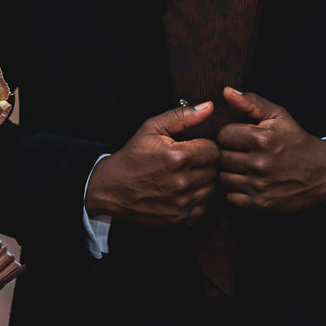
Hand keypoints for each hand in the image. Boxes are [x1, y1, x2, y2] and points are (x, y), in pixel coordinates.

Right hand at [84, 101, 219, 228]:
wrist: (110, 188)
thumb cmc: (132, 156)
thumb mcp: (152, 129)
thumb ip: (182, 116)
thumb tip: (210, 106)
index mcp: (178, 156)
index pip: (214, 150)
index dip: (205, 147)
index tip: (193, 148)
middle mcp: (182, 182)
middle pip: (215, 170)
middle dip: (204, 164)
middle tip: (188, 163)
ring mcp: (181, 203)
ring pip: (212, 190)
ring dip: (203, 183)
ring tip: (185, 177)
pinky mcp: (178, 219)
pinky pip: (203, 208)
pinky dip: (196, 201)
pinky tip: (182, 193)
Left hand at [215, 87, 325, 214]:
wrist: (322, 171)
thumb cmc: (296, 140)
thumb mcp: (278, 116)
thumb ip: (250, 102)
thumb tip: (225, 91)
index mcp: (261, 139)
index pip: (223, 135)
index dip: (230, 135)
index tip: (240, 137)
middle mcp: (259, 163)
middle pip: (221, 157)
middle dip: (228, 153)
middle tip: (241, 153)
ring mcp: (259, 186)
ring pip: (223, 177)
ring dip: (230, 172)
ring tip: (244, 167)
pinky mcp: (261, 204)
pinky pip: (230, 197)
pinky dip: (236, 190)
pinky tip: (248, 182)